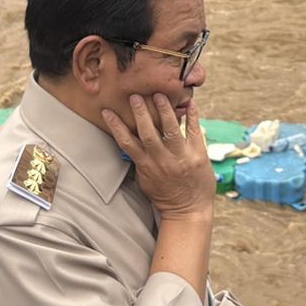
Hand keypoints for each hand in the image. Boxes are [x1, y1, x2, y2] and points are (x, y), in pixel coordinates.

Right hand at [102, 94, 214, 220]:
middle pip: (148, 132)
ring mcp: (181, 157)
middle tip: (135, 95)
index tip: (107, 111)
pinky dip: (192, 117)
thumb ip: (139, 161)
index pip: (127, 143)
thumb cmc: (165, 196)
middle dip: (141, 112)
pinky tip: (190, 104)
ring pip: (170, 129)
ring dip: (164, 110)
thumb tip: (130, 143)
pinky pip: (194, 132)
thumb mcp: (145, 181)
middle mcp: (162, 160)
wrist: (189, 211)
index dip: (116, 126)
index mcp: (146, 166)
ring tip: (159, 94)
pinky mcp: (198, 155)